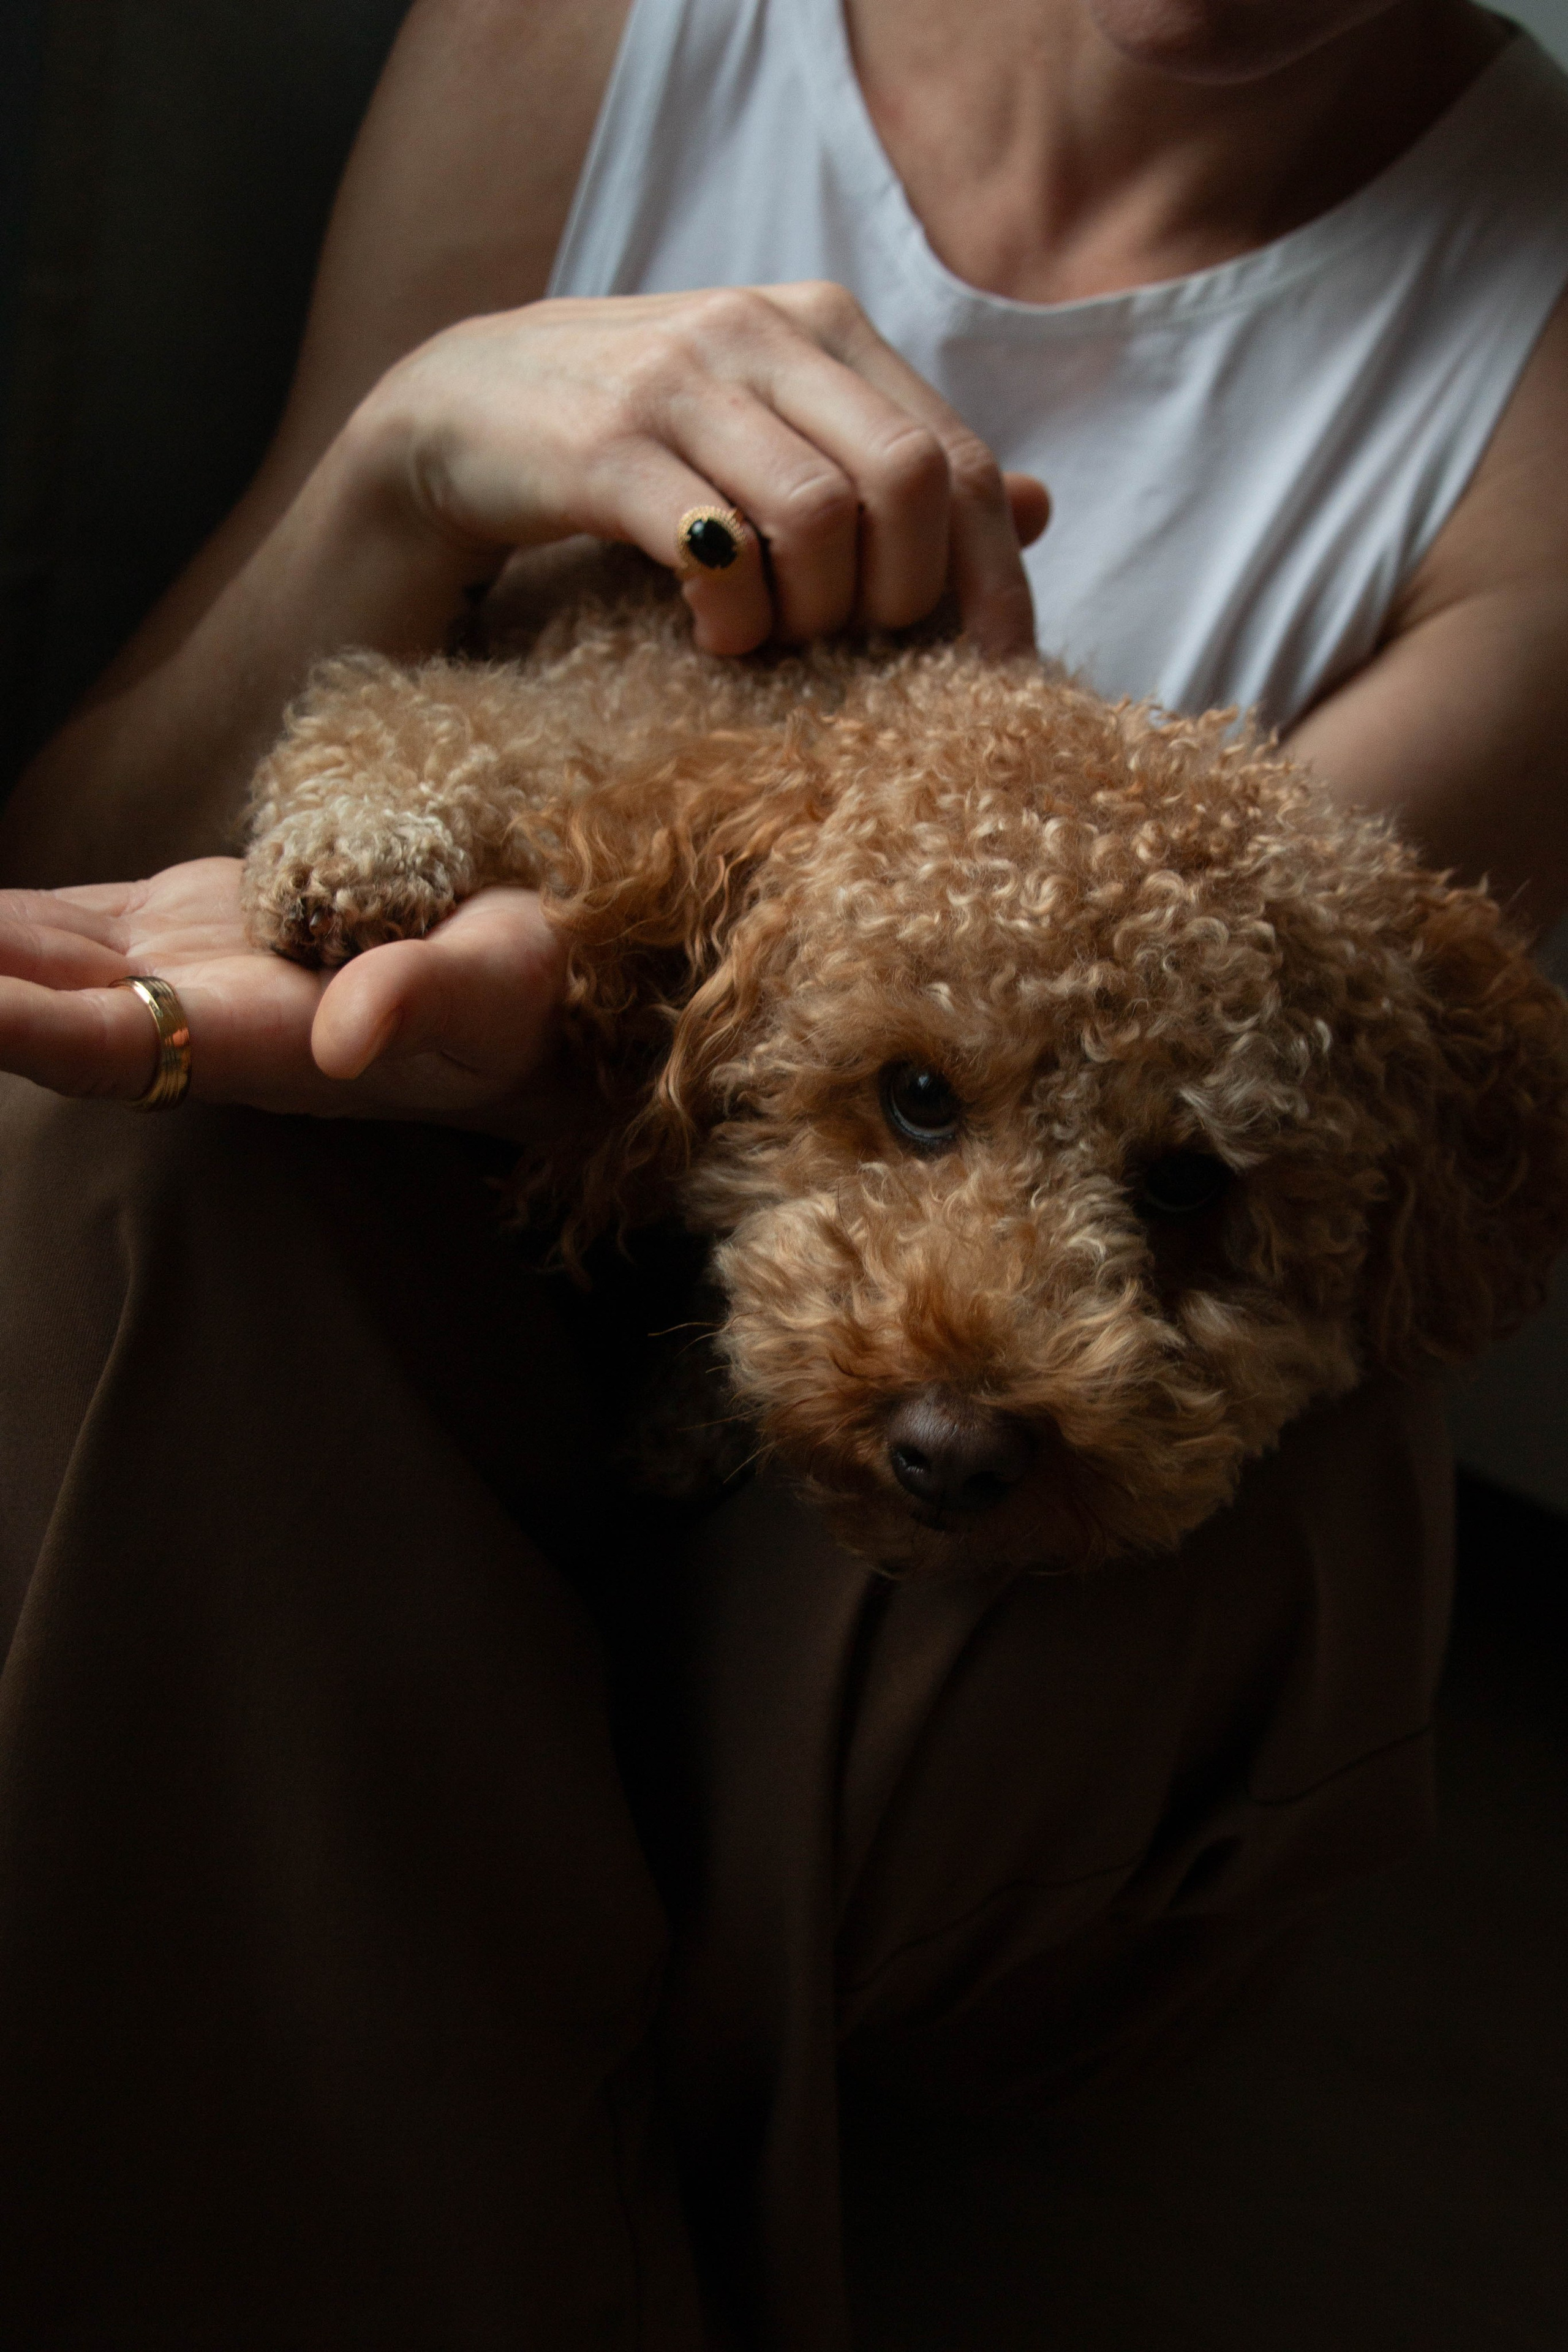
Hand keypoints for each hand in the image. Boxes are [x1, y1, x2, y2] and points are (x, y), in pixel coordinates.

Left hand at [0, 860, 565, 1132]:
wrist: (530, 991)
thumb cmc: (529, 996)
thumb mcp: (503, 983)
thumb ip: (427, 1002)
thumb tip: (344, 1035)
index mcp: (253, 1041)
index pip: (99, 1047)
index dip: (13, 1027)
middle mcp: (191, 1020)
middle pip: (26, 1009)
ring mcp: (176, 971)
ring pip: (24, 962)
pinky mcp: (178, 925)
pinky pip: (55, 923)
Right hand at [366, 280, 1048, 657]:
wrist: (457, 417)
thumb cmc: (639, 445)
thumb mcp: (776, 434)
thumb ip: (896, 461)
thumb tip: (1040, 508)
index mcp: (824, 327)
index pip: (957, 457)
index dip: (992, 577)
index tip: (995, 672)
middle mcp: (762, 332)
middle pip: (907, 482)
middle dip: (901, 597)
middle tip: (854, 650)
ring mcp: (679, 383)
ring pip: (821, 517)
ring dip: (813, 614)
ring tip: (772, 644)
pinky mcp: (602, 446)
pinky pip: (714, 547)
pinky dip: (734, 617)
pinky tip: (714, 637)